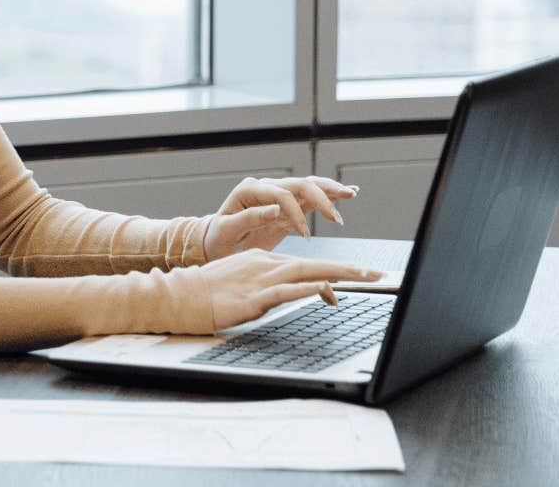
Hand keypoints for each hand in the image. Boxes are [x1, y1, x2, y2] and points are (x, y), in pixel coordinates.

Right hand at [200, 249, 382, 329]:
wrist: (181, 295)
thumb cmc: (208, 292)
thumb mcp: (243, 284)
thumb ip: (270, 286)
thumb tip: (299, 294)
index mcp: (262, 260)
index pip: (306, 266)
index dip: (334, 272)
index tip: (357, 277)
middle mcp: (265, 264)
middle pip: (314, 265)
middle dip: (349, 269)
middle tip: (377, 274)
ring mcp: (259, 280)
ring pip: (306, 274)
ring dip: (338, 275)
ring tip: (365, 278)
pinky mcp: (253, 298)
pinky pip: (284, 292)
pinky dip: (305, 290)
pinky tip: (322, 291)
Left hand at [204, 176, 359, 259]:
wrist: (215, 242)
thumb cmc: (217, 238)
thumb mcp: (226, 231)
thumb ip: (248, 219)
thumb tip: (275, 209)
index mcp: (248, 191)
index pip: (280, 195)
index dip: (295, 213)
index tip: (304, 235)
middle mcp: (265, 188)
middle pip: (299, 184)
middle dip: (321, 198)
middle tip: (336, 218)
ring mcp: (277, 195)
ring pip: (308, 186)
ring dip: (330, 190)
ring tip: (350, 194)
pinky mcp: (287, 207)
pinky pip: (310, 198)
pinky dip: (329, 196)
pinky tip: (347, 193)